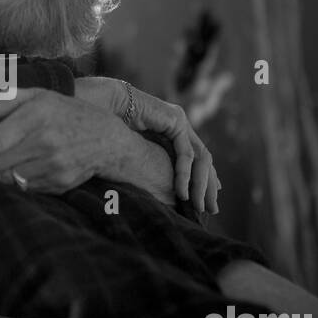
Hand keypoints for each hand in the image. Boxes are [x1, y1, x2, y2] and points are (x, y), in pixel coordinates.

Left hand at [0, 88, 140, 194]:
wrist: (108, 140)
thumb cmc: (69, 114)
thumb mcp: (43, 96)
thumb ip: (10, 100)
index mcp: (36, 115)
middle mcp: (44, 141)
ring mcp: (53, 165)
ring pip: (9, 179)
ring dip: (5, 173)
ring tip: (18, 160)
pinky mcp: (59, 183)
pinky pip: (26, 188)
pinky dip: (22, 181)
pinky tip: (34, 167)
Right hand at [74, 77, 219, 212]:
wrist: (106, 108)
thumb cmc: (113, 131)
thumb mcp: (140, 151)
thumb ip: (154, 162)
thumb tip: (161, 187)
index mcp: (173, 129)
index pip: (196, 157)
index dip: (204, 179)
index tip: (206, 201)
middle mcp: (180, 124)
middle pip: (204, 159)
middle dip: (208, 186)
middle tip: (211, 209)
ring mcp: (180, 121)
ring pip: (201, 158)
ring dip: (201, 185)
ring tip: (197, 205)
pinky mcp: (176, 122)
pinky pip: (187, 154)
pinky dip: (185, 175)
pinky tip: (181, 192)